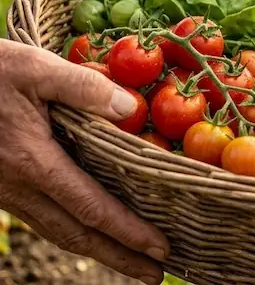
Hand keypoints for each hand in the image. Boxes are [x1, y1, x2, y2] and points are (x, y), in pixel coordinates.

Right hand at [0, 40, 168, 284]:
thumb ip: (85, 87)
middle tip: (157, 275)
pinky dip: (71, 231)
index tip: (160, 248)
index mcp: (32, 161)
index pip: (90, 207)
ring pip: (56, 231)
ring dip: (96, 250)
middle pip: (75, 234)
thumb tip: (131, 108)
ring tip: (132, 261)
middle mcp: (18, 187)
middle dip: (119, 257)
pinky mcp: (0, 186)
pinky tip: (90, 231)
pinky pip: (40, 218)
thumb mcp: (35, 68)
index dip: (127, 231)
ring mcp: (6, 191)